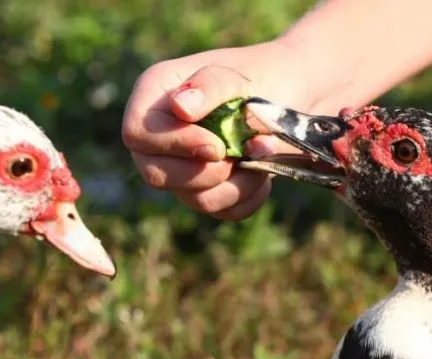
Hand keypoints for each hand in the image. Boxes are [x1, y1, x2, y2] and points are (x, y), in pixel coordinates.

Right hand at [121, 44, 308, 220]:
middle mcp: (161, 136)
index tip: (216, 145)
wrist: (293, 96)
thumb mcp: (240, 74)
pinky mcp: (210, 190)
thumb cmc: (261, 77)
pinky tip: (263, 172)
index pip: (138, 133)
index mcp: (156, 96)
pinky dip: (249, 196)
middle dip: (203, 173)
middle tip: (239, 155)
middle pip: (155, 175)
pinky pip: (223, 210)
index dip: (173, 145)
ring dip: (236, 184)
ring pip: (194, 198)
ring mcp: (183, 167)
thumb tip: (181, 107)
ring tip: (263, 154)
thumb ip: (211, 87)